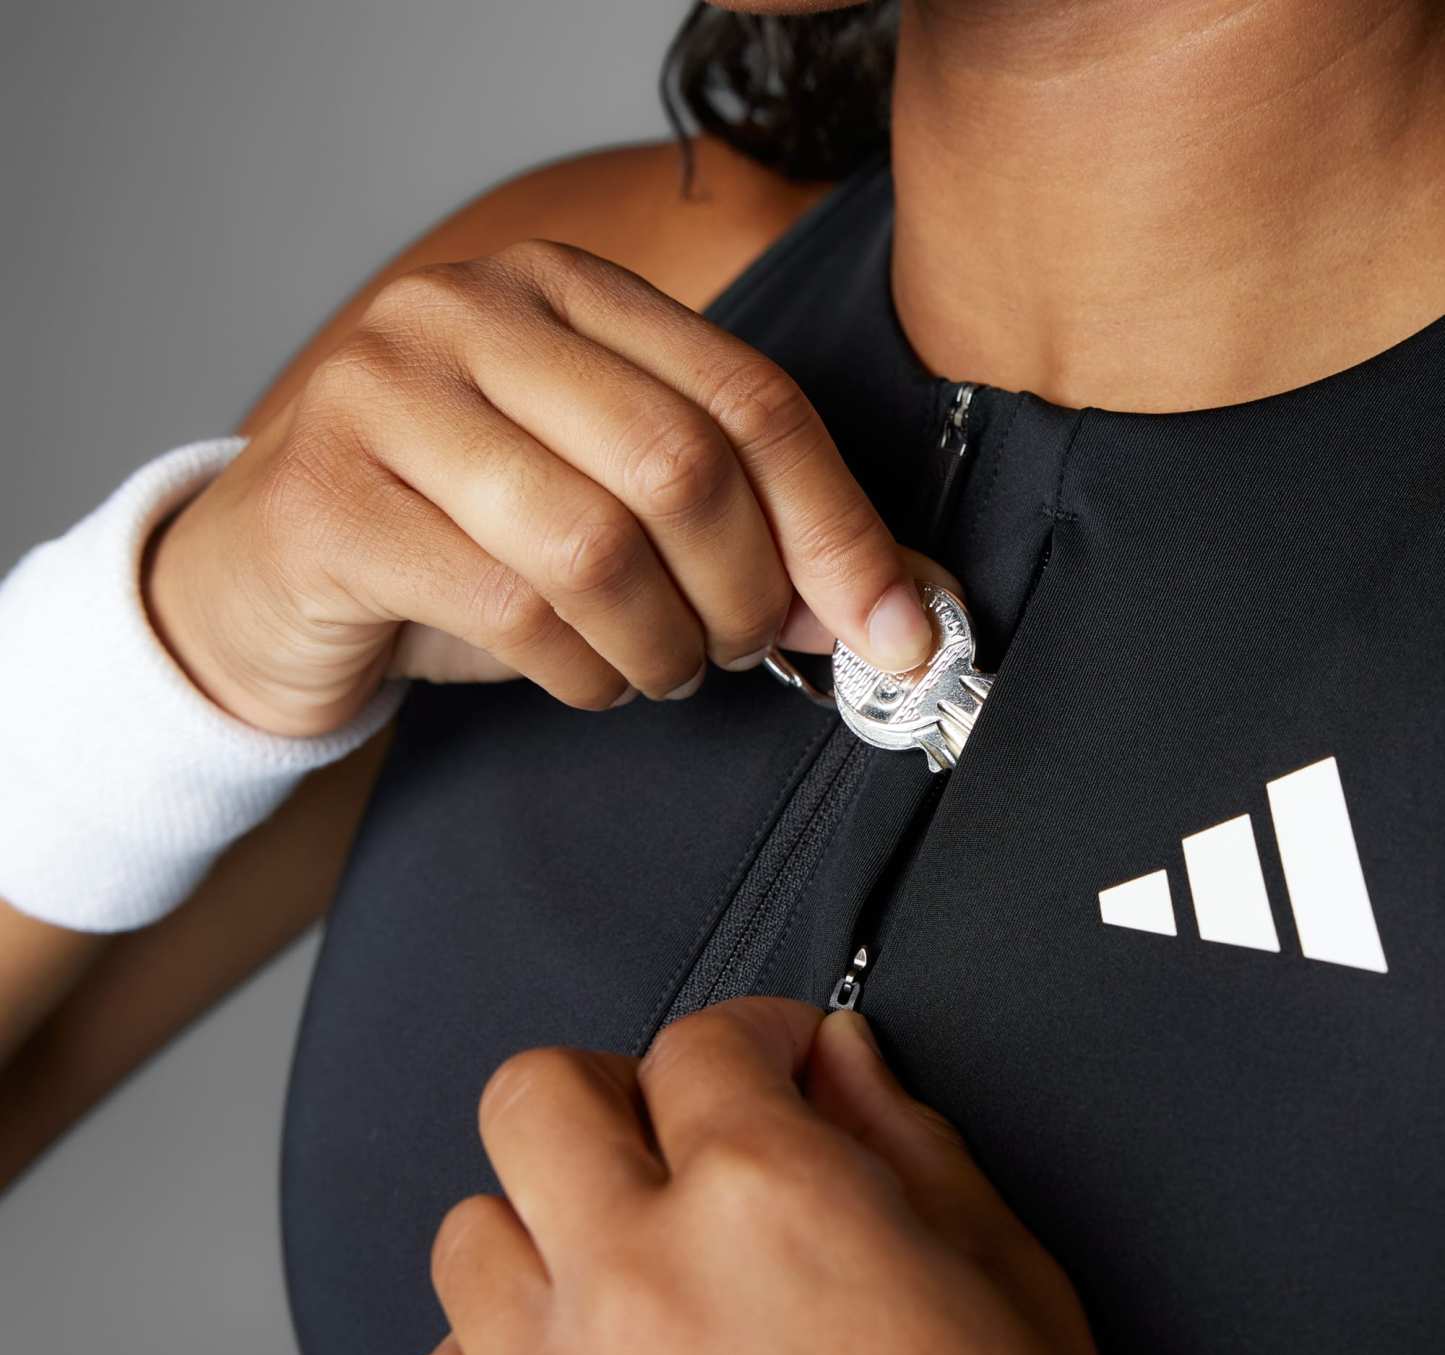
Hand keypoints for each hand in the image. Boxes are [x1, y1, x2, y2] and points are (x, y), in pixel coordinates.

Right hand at [144, 241, 936, 735]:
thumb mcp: (613, 515)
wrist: (269, 582)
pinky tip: (586, 677)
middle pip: (680, 462)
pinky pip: (509, 607)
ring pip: (595, 542)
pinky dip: (580, 670)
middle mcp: (470, 312)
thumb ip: (750, 538)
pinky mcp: (329, 499)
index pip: (748, 396)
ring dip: (664, 643)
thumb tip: (890, 611)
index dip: (837, 527)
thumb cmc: (459, 542)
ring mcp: (384, 393)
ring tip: (664, 670)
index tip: (895, 632)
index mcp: (565, 290)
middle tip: (738, 652)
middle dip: (743, 593)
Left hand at [400, 998, 1129, 1354]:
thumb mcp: (1003, 1285)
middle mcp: (637, 1284)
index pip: (702, 1041)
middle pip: (535, 1095)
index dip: (752, 1033)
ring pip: (470, 1234)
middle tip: (671, 1126)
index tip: (773, 1057)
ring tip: (620, 1264)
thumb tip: (843, 1061)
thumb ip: (905, 1140)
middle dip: (612, 1089)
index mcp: (767, 1204)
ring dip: (544, 1227)